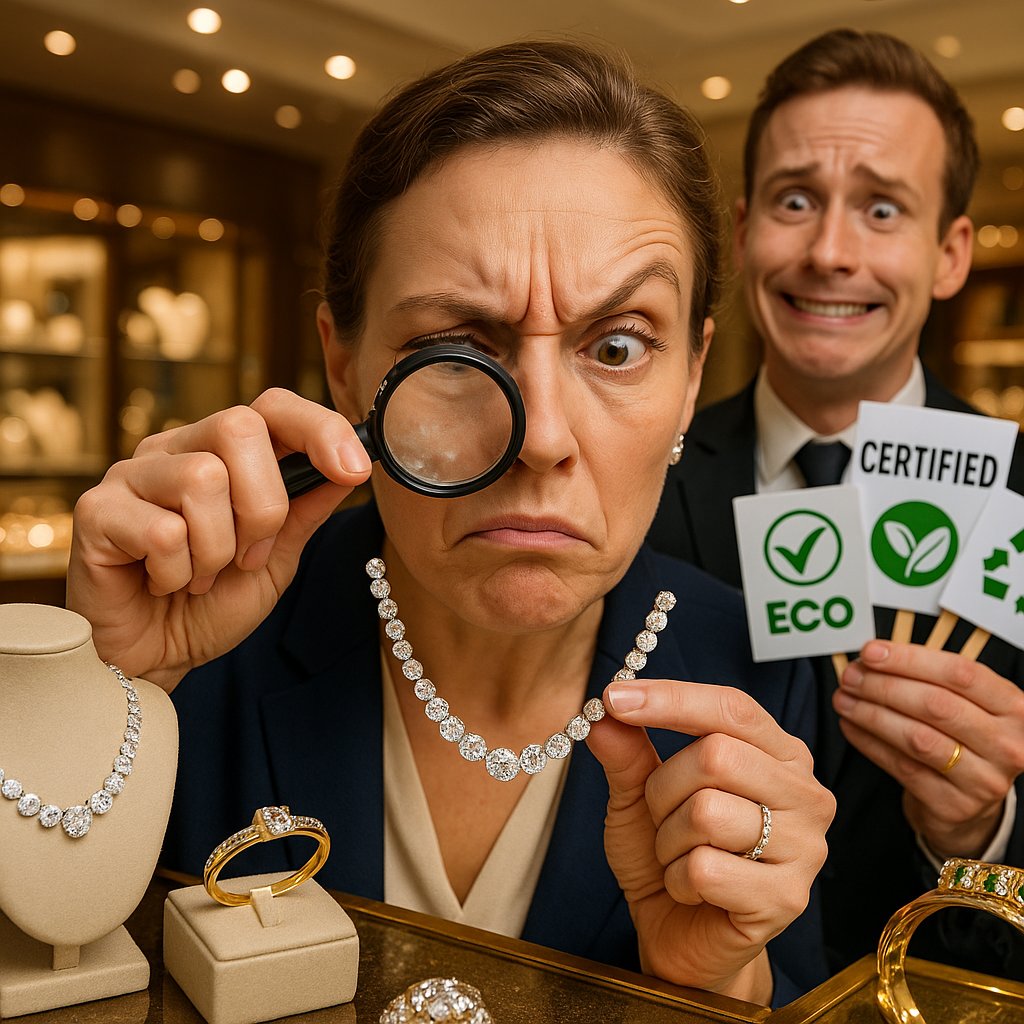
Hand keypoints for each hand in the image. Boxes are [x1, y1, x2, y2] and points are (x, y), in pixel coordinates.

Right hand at [67, 389, 371, 688]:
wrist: (155, 662)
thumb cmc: (210, 606)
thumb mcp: (277, 559)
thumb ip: (306, 510)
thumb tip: (352, 465)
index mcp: (220, 453)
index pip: (272, 406)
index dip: (319, 427)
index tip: (356, 469)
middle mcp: (174, 449)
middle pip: (239, 427)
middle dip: (264, 504)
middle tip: (250, 556)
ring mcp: (130, 474)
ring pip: (202, 477)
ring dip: (218, 548)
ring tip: (201, 576)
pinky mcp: (96, 511)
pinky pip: (163, 531)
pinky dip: (177, 573)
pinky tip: (163, 584)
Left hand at [586, 679, 833, 1004]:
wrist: (680, 933)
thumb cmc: (669, 851)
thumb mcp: (639, 793)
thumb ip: (627, 751)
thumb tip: (603, 714)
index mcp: (779, 753)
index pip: (730, 707)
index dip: (671, 699)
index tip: (612, 696)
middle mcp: (804, 792)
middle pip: (716, 755)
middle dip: (663, 787)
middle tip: (659, 815)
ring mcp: (805, 847)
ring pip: (707, 812)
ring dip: (669, 837)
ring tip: (678, 854)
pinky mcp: (787, 898)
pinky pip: (705, 869)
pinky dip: (677, 878)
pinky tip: (691, 888)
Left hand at [834, 640, 1023, 857]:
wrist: (970, 801)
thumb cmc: (961, 737)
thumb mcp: (963, 703)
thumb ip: (927, 677)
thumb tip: (871, 657)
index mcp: (1012, 707)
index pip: (960, 673)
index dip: (910, 659)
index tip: (870, 652)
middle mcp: (1007, 744)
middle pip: (936, 705)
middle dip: (884, 686)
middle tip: (851, 676)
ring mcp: (984, 779)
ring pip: (917, 737)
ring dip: (871, 714)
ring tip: (843, 699)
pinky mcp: (954, 805)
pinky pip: (902, 766)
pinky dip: (870, 742)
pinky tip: (851, 726)